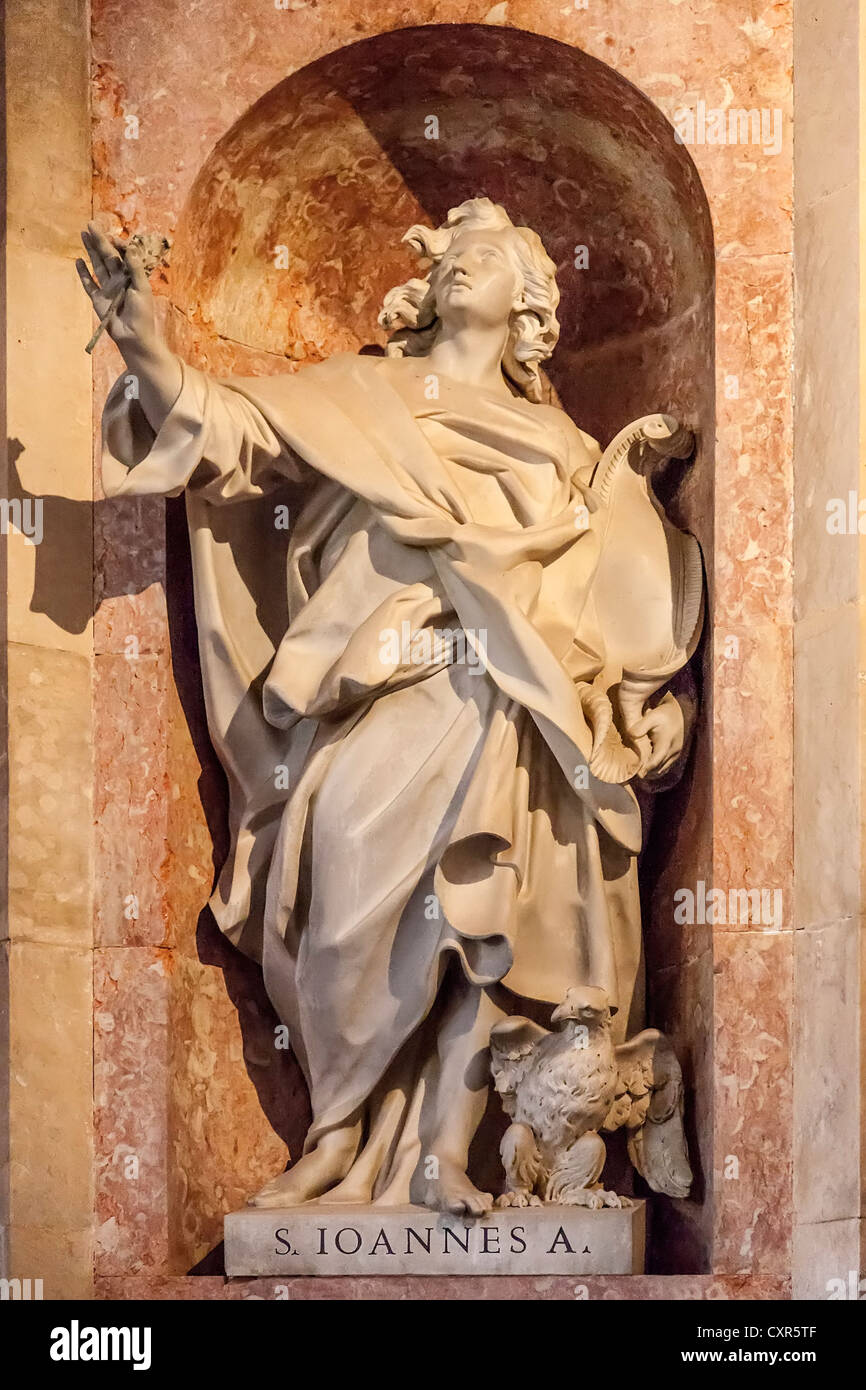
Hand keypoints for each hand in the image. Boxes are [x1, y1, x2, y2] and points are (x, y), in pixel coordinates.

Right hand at [76, 222, 156, 350]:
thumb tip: (130, 247)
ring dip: (90, 251)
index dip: (117, 244)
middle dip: (99, 240)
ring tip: (83, 235)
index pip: (122, 255)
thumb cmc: (142, 314)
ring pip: (97, 265)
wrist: (134, 336)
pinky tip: (78, 261)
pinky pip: (89, 284)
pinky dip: (83, 273)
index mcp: (131, 276)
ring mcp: (107, 288)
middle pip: (107, 256)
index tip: (112, 236)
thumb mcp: (142, 288)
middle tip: (90, 224)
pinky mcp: (98, 299)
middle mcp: (118, 279)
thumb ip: (135, 268)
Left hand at [628, 693, 683, 776]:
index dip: (645, 769)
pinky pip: (665, 767)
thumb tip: (630, 735)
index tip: (636, 774)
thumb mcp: (651, 716)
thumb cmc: (665, 714)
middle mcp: (673, 752)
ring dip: (651, 772)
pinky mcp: (675, 755)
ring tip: (638, 772)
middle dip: (646, 773)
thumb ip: (640, 726)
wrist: (680, 712)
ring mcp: (675, 754)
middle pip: (658, 769)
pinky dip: (656, 769)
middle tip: (633, 774)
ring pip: (662, 770)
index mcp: (666, 744)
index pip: (655, 762)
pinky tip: (646, 767)